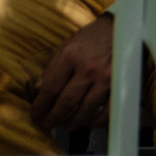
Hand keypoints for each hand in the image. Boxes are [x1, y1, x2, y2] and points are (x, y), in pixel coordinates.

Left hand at [30, 14, 115, 131]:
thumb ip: (52, 69)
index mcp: (69, 58)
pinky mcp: (120, 86)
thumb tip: (38, 89)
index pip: (50, 88)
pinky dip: (96, 121)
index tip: (35, 114)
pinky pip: (108, 111)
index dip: (40, 105)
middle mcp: (87, 70)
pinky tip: (87, 122)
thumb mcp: (64, 47)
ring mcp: (106, 80)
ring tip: (64, 125)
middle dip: (53, 117)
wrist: (118, 30)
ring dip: (73, 121)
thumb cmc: (88, 39)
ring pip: (86, 109)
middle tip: (46, 124)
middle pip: (66, 102)